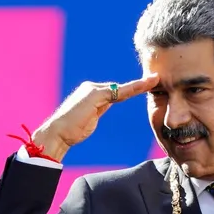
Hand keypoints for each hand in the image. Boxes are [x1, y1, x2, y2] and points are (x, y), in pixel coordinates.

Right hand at [32, 74, 159, 160]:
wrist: (57, 133)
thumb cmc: (71, 130)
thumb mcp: (89, 118)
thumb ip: (98, 109)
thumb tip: (107, 104)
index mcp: (91, 92)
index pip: (115, 91)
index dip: (131, 90)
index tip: (146, 86)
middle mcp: (92, 88)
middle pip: (120, 88)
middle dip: (138, 86)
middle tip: (155, 80)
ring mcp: (93, 90)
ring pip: (122, 88)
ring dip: (140, 85)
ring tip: (155, 80)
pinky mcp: (95, 94)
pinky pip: (118, 91)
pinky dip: (133, 88)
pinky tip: (145, 85)